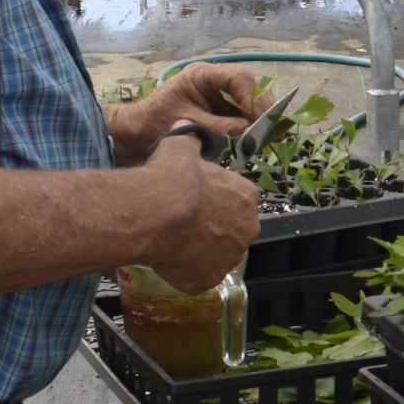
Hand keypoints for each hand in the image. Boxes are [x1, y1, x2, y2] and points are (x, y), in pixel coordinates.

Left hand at [108, 63, 270, 163]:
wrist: (133, 135)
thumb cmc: (153, 125)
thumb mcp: (188, 125)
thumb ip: (221, 128)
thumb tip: (251, 133)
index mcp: (203, 75)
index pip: (239, 79)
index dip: (253, 99)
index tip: (259, 122)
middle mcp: (214, 81)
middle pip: (249, 89)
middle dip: (261, 110)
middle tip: (270, 133)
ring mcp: (218, 96)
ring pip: (249, 103)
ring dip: (258, 120)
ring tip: (264, 139)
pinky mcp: (219, 111)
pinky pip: (242, 116)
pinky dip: (250, 128)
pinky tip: (254, 141)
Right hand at [132, 132, 261, 291]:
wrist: (157, 212)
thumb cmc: (171, 178)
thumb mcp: (180, 147)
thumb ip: (189, 138)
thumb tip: (186, 124)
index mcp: (246, 196)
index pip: (236, 201)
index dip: (213, 202)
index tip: (194, 202)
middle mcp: (247, 228)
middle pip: (230, 231)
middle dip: (210, 229)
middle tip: (183, 224)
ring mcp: (229, 257)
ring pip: (215, 256)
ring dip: (198, 251)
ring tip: (172, 242)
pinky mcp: (209, 279)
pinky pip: (197, 277)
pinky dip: (184, 272)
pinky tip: (166, 259)